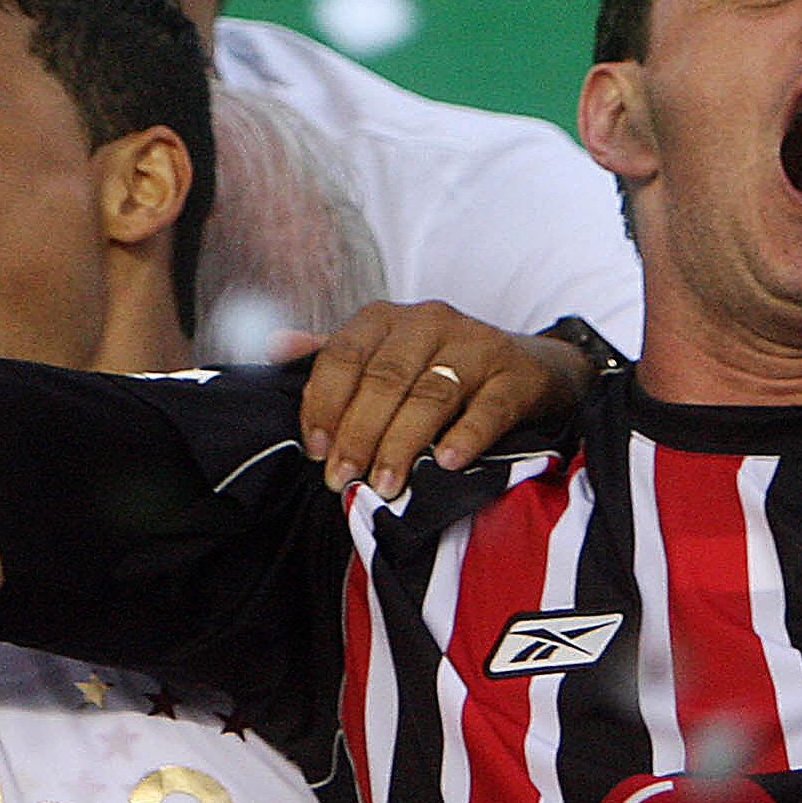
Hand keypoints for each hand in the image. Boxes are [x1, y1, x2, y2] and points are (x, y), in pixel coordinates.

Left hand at [299, 300, 588, 497]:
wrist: (528, 368)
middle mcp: (430, 321)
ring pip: (432, 393)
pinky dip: (465, 436)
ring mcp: (477, 345)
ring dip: (403, 442)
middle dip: (359, 433)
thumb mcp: (385, 353)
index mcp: (388, 317)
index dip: (324, 403)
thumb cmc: (440, 366)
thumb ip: (334, 356)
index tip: (315, 450)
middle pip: (386, 378)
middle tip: (343, 479)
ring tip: (386, 485)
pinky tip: (446, 462)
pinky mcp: (517, 375)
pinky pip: (489, 407)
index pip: (344, 353)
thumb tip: (273, 347)